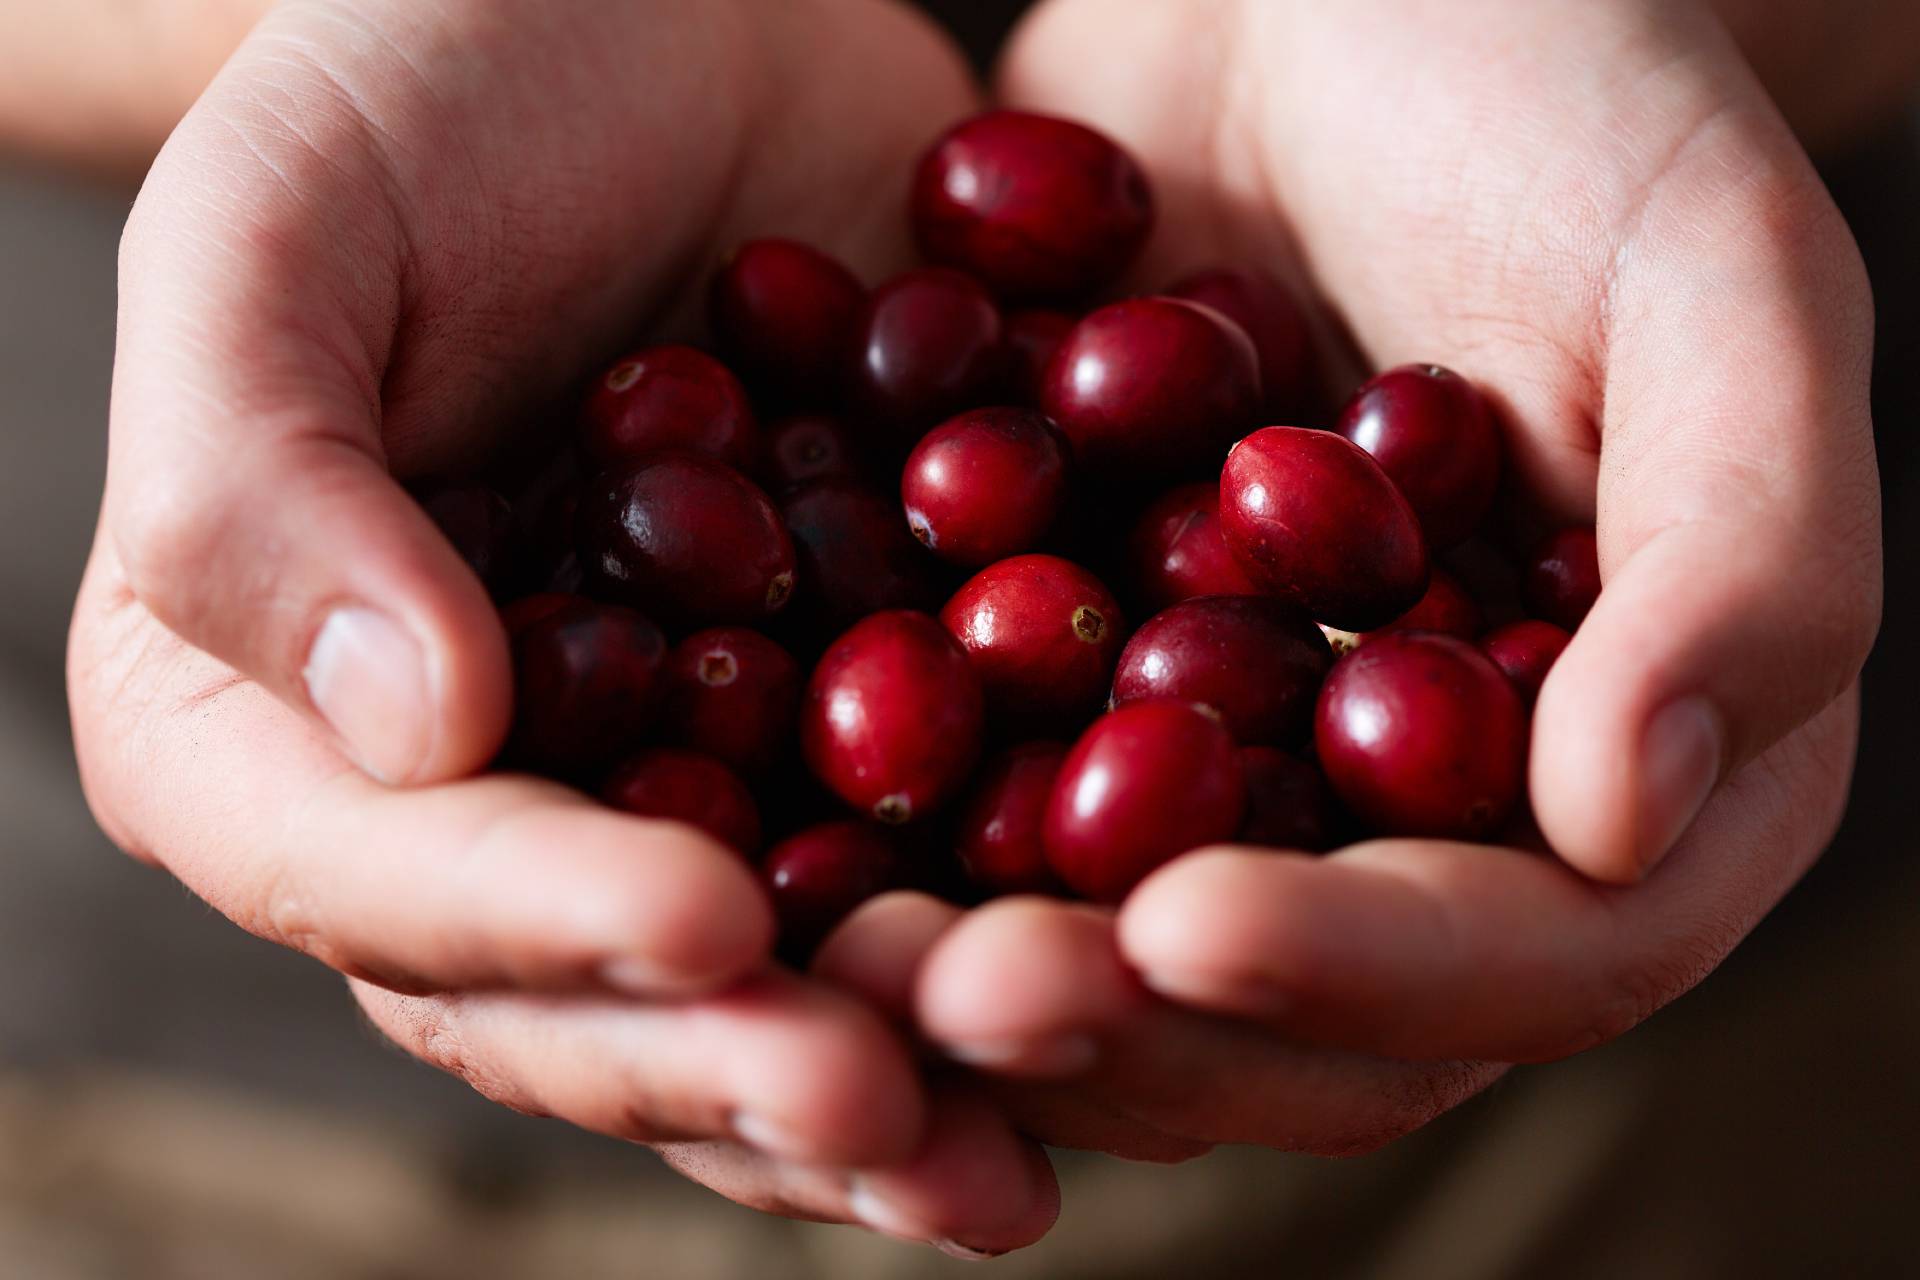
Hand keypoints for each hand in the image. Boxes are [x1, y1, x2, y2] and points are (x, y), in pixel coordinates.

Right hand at [71, 0, 1052, 1249]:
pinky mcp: (865, 715)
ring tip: (1020, 1145)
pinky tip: (1134, 987)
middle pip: (597, 988)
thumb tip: (415, 724)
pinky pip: (936, 855)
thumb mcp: (283, 228)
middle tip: (890, 1109)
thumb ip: (263, 481)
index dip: (539, 922)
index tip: (700, 929)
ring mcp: (694, 774)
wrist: (671, 14)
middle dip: (744, 1057)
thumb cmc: (429, 81)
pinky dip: (1023, 929)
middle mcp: (499, 797)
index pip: (392, 874)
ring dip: (903, 1069)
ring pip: (783, 976)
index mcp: (293, 723)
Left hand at [856, 0, 1877, 1151]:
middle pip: (1292, 1009)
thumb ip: (1748, 551)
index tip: (1183, 932)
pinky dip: (868, 834)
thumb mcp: (1716, 278)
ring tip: (822, 954)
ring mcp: (1229, 762)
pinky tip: (740, 830)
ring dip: (966, 978)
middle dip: (1125, 1020)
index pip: (1528, 952)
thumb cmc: (1562, 91)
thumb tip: (1626, 822)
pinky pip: (965, 802)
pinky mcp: (1063, 689)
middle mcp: (1417, 812)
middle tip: (946, 993)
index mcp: (1619, 757)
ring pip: (1104, 948)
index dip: (1366, 972)